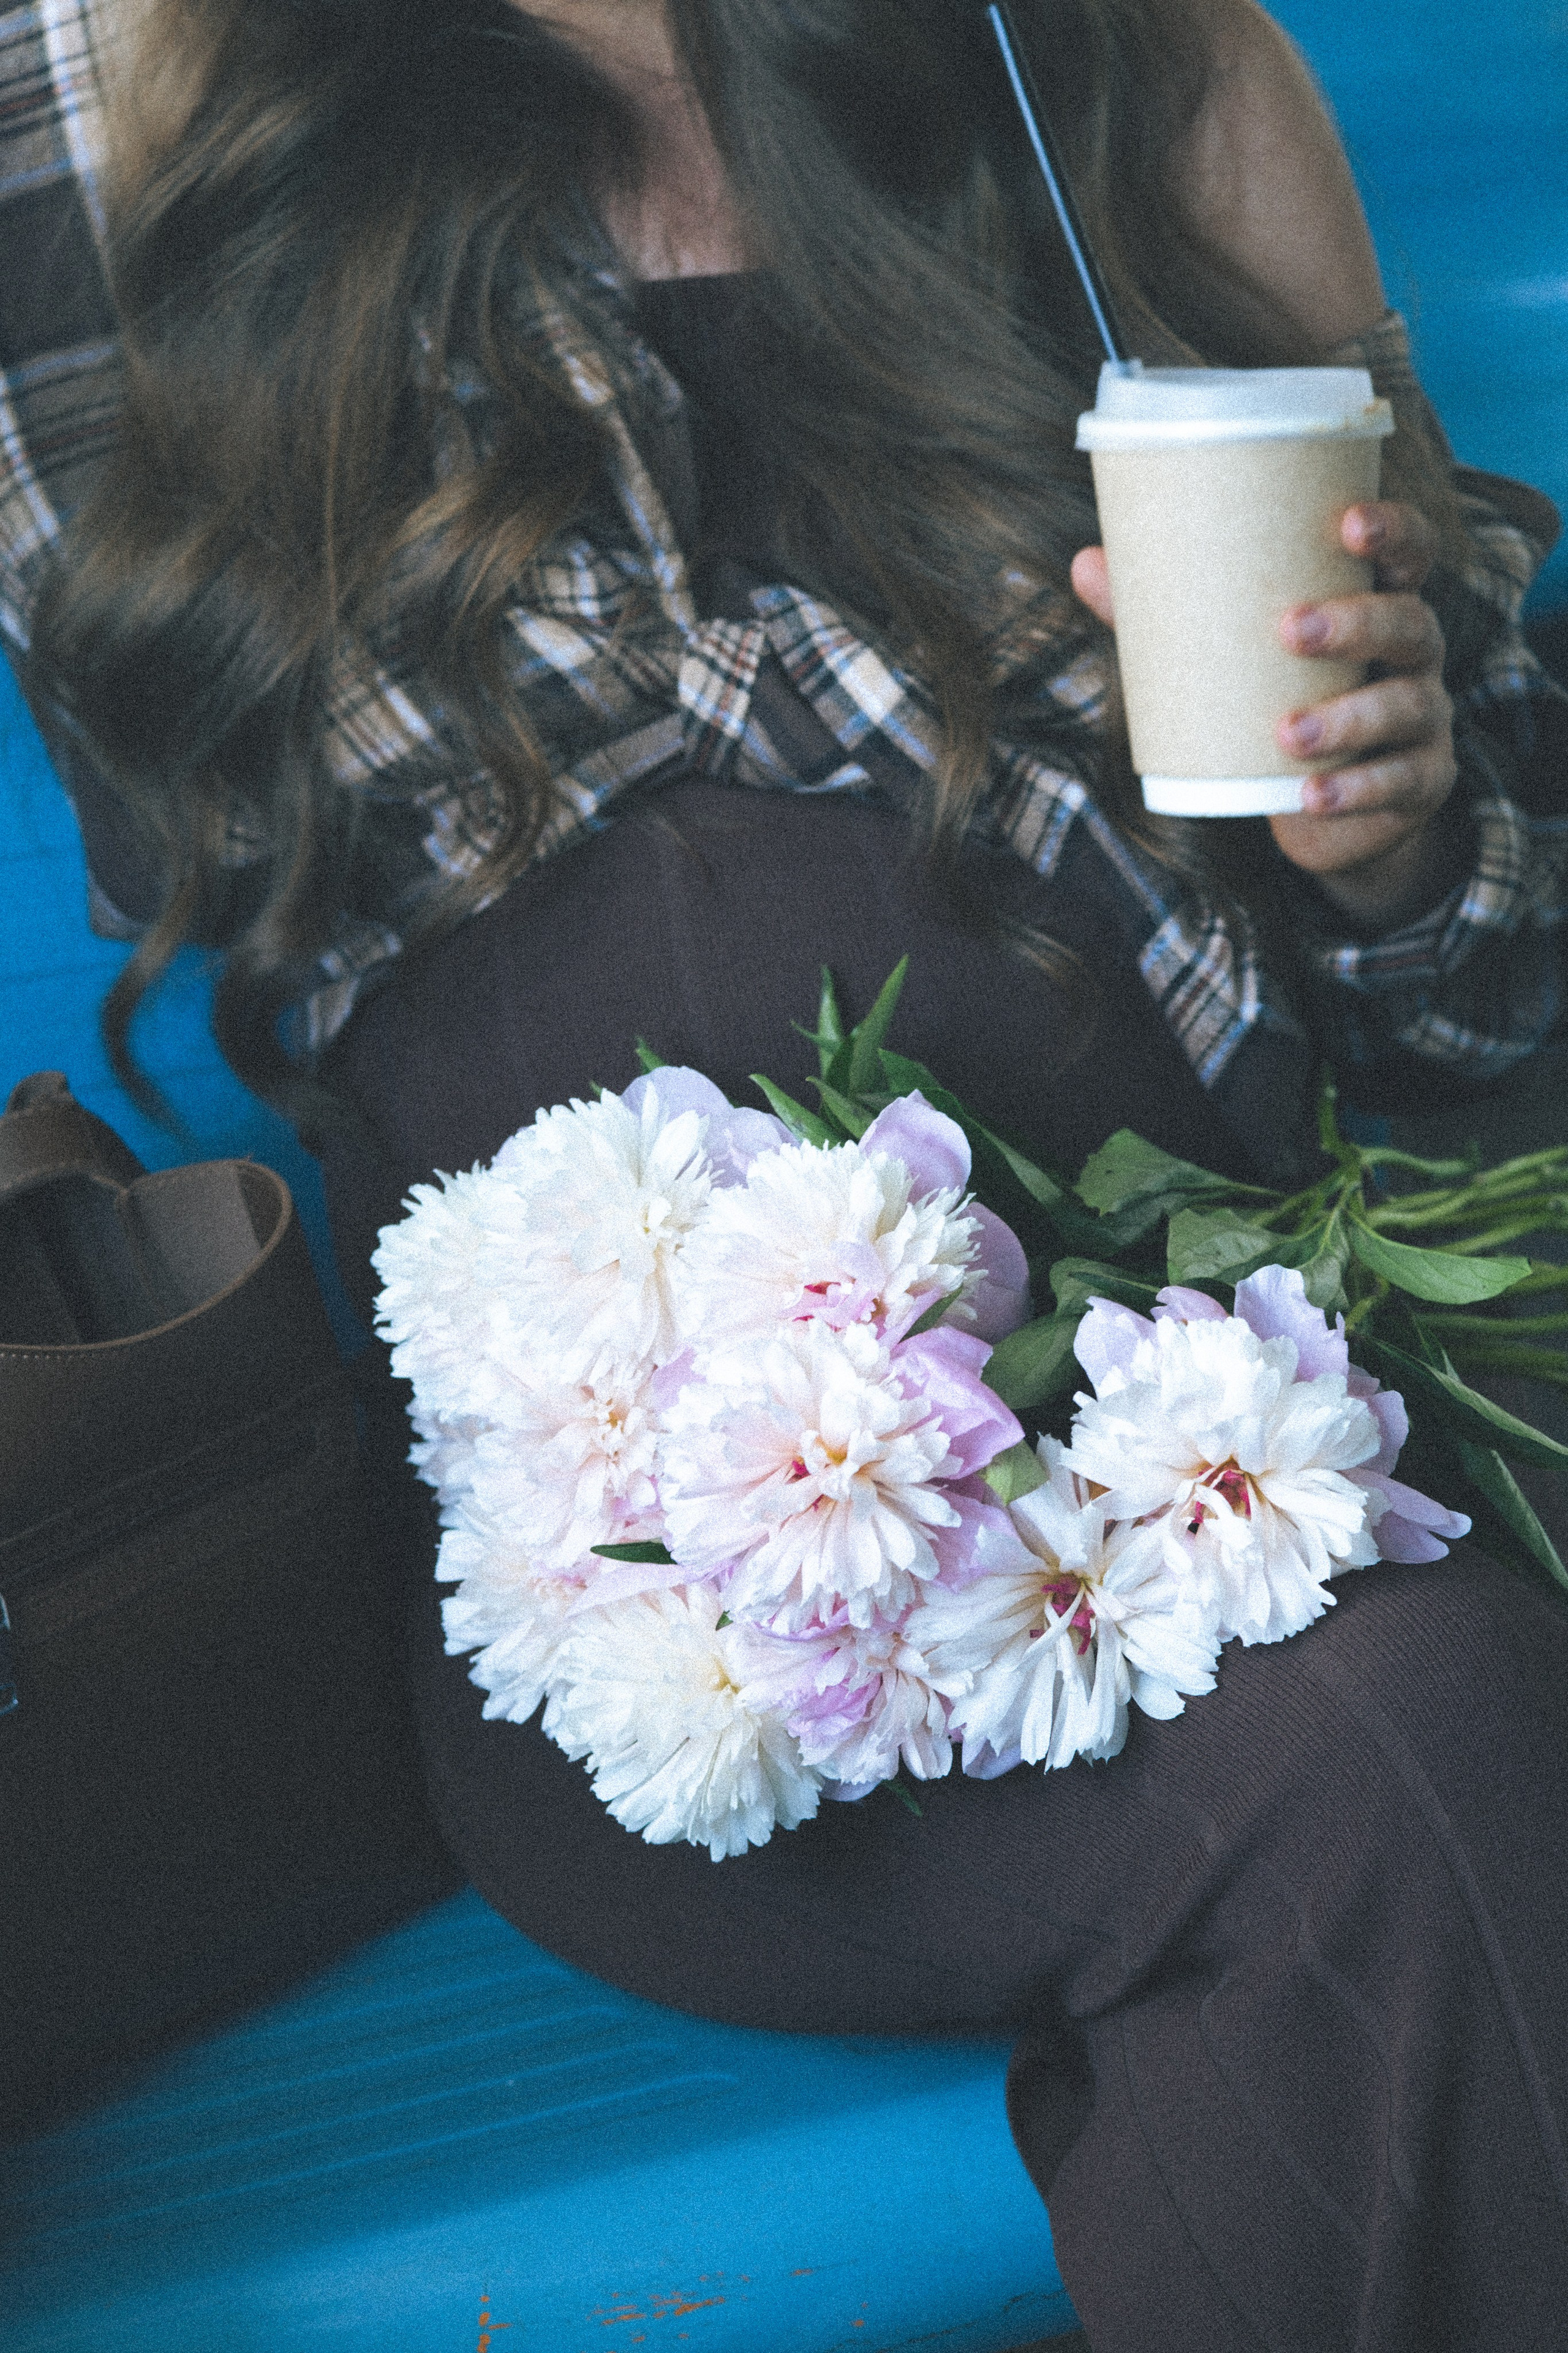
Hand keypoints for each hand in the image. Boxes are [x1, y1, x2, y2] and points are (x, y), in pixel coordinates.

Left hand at [1071, 503, 1457, 924]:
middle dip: (1356, 622)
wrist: (1323, 806)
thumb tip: (1084, 562)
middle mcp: (1414, 654)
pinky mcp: (1420, 781)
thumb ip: (1166, 615)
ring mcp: (1424, 719)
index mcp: (1377, 604)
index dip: (1393, 531)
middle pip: (1409, 623)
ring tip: (1287, 732)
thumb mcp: (1230, 659)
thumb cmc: (1275, 703)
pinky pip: (1399, 783)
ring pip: (1406, 706)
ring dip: (1349, 717)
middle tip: (1289, 629)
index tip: (1349, 524)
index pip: (1410, 551)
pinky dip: (1356, 791)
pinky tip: (1312, 796)